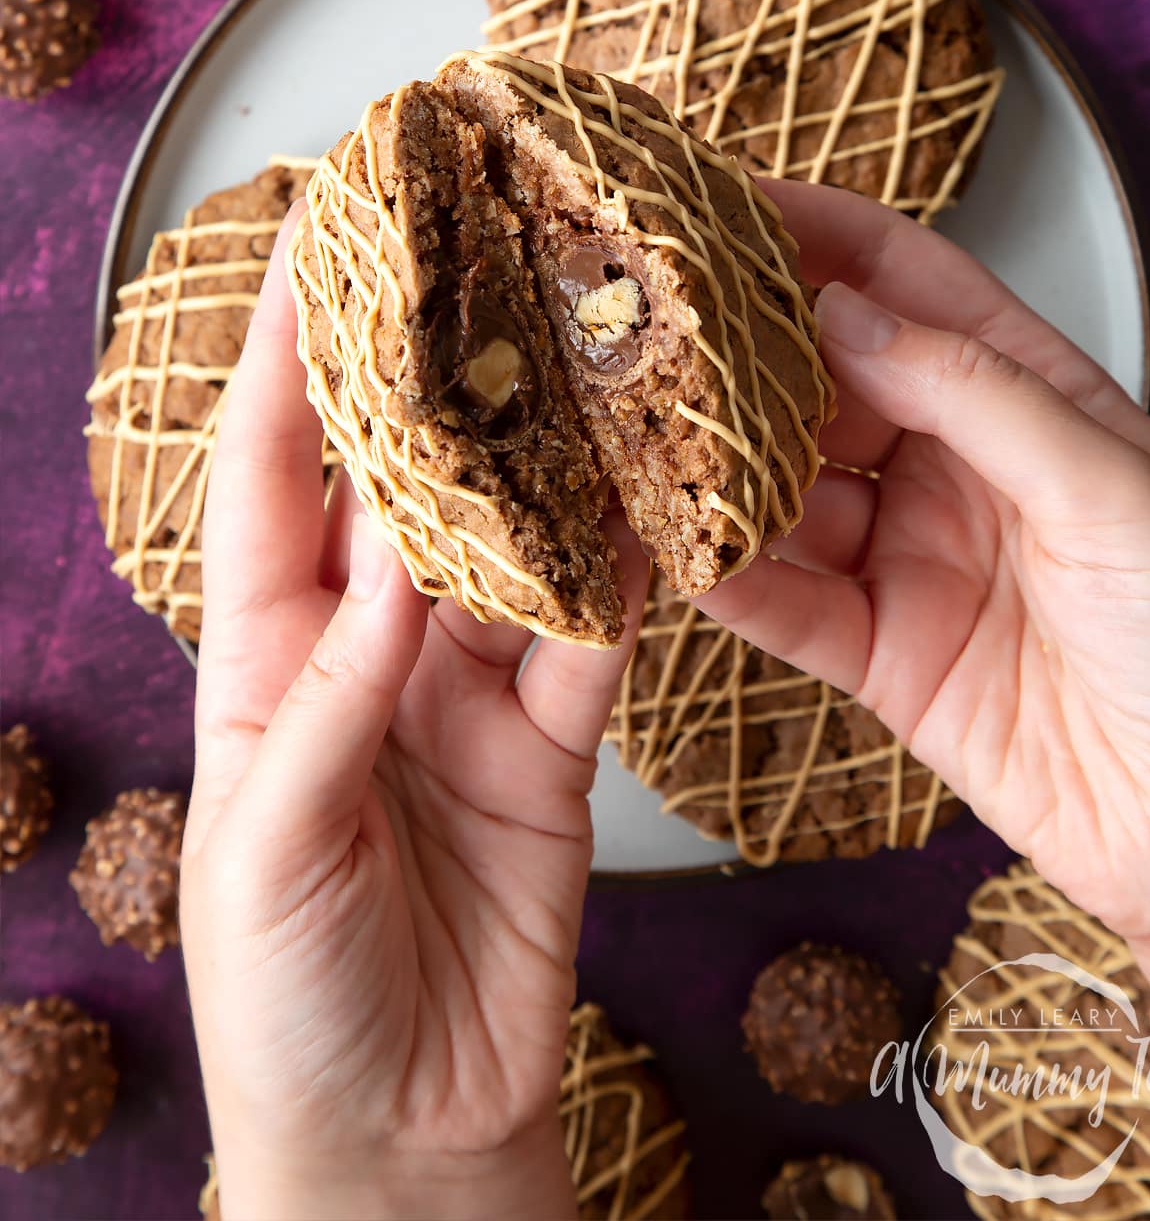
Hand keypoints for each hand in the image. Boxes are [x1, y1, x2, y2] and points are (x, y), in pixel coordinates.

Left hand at [181, 212, 646, 1220]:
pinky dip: (624, 587)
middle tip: (478, 272)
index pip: (267, 478)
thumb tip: (398, 553)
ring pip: (513, 552)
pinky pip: (591, 650)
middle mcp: (365, 654)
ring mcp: (461, 696)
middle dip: (432, 381)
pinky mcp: (550, 751)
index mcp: (264, 662)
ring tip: (588, 366)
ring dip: (549, 470)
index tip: (307, 247)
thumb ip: (339, 694)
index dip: (279, 360)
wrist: (400, 1140)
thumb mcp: (273, 843)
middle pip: (401, 489)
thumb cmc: (287, 1001)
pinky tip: (657, 518)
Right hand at [701, 181, 1149, 1038]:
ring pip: (783, 490)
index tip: (722, 201)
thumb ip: (971, 392)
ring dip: (713, 465)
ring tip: (637, 430)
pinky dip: (728, 578)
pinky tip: (680, 549)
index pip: (904, 280)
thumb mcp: (1108, 485)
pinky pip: (784, 604)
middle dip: (734, 350)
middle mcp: (953, 464)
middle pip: (820, 379)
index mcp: (1025, 393)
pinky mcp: (880, 655)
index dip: (816, 234)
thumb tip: (839, 312)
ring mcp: (910, 558)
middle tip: (648, 318)